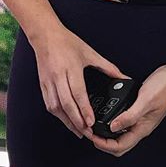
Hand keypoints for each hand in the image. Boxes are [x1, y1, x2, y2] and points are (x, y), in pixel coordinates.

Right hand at [30, 24, 130, 138]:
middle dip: (77, 121)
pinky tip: (65, 119)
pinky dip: (57, 114)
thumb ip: (106, 66)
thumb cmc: (66, 41)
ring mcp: (49, 81)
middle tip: (87, 132)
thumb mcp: (89, 52)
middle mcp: (59, 76)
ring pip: (56, 106)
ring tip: (78, 130)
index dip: (84, 109)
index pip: (78, 93)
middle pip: (67, 104)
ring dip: (66, 121)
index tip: (91, 122)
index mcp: (71, 68)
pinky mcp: (43, 84)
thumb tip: (122, 76)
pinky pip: (49, 103)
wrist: (45, 34)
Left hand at [82, 64, 165, 155]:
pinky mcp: (138, 110)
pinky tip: (106, 112)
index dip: (104, 144)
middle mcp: (141, 127)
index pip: (120, 146)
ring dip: (107, 133)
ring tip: (94, 123)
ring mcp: (140, 119)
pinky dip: (112, 120)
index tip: (91, 136)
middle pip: (119, 145)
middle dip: (103, 142)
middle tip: (90, 132)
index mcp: (142, 128)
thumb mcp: (144, 101)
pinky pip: (123, 120)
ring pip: (121, 133)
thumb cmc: (164, 88)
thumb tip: (112, 127)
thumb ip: (129, 116)